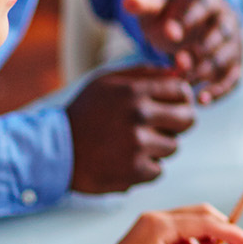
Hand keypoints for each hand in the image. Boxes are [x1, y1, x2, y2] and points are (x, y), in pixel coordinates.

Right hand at [66, 63, 195, 193]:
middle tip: (160, 127)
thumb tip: (179, 72)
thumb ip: (144, 73)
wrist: (55, 150)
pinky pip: (158, 169)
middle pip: (187, 119)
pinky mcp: (134, 171)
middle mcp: (138, 115)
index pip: (181, 91)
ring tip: (133, 144)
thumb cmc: (85, 112)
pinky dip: (145, 168)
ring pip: (173, 146)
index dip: (180, 99)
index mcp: (134, 91)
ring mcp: (138, 145)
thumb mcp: (107, 81)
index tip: (171, 106)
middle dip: (178, 123)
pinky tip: (125, 161)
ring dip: (158, 147)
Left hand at [77, 205, 242, 243]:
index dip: (232, 233)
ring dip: (209, 239)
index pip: (207, 223)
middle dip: (224, 231)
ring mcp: (151, 225)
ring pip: (191, 224)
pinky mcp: (148, 234)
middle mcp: (156, 219)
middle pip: (201, 215)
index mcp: (161, 226)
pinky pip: (179, 233)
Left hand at [123, 0, 242, 102]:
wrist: (189, 27)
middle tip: (177, 64)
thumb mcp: (156, 7)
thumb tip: (127, 1)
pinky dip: (219, 91)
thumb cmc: (171, 16)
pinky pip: (233, 79)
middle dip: (199, 51)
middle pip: (221, 34)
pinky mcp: (235, 64)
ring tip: (182, 84)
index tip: (169, 34)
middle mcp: (228, 19)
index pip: (204, 6)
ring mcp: (234, 43)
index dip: (188, 20)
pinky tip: (200, 100)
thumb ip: (142, 4)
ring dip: (205, 72)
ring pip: (226, 58)